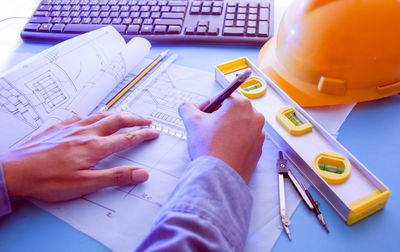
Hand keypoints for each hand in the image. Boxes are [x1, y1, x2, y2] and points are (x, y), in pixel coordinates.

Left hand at [1, 112, 159, 200]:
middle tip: (147, 119)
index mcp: (95, 147)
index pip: (126, 138)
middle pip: (117, 120)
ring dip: (117, 114)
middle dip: (135, 118)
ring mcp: (71, 127)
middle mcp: (86, 132)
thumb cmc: (48, 180)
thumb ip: (115, 177)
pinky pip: (81, 116)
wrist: (16, 171)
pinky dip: (94, 115)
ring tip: (126, 115)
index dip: (143, 134)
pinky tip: (92, 118)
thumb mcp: (85, 184)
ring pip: (100, 115)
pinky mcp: (58, 127)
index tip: (155, 132)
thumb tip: (141, 173)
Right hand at [179, 94, 264, 182]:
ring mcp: (258, 134)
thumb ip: (187, 108)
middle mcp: (254, 117)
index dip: (208, 105)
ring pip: (239, 126)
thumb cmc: (211, 149)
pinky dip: (235, 142)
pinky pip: (245, 140)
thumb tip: (187, 107)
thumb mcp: (193, 122)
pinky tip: (222, 149)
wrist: (220, 176)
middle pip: (232, 111)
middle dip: (218, 117)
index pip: (222, 97)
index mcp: (241, 105)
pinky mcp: (258, 149)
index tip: (201, 113)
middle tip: (205, 127)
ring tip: (213, 140)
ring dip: (226, 129)